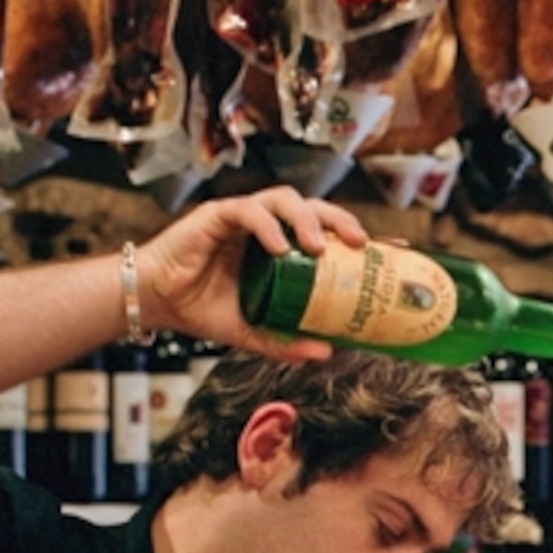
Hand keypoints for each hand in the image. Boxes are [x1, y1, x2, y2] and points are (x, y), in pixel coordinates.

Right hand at [131, 186, 370, 359]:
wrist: (157, 303)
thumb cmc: (203, 309)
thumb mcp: (252, 333)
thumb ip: (286, 343)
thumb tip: (327, 353)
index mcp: (283, 250)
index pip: (330, 235)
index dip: (363, 237)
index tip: (396, 249)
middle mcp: (269, 229)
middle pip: (315, 209)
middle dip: (342, 221)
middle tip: (361, 244)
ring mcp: (244, 218)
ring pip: (285, 200)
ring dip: (307, 219)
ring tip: (318, 248)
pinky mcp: (217, 215)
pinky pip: (248, 211)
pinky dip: (267, 226)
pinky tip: (279, 247)